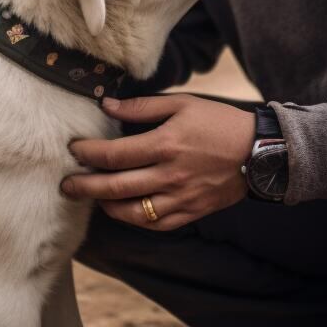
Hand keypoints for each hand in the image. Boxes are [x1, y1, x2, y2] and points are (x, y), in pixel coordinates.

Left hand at [60, 95, 254, 229]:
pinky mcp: (191, 211)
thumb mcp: (182, 104)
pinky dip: (134, 219)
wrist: (260, 152)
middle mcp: (170, 175)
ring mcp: (180, 197)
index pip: (114, 155)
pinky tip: (122, 210)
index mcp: (165, 145)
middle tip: (66, 185)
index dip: (87, 154)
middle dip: (85, 187)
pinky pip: (156, 223)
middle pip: (116, 187)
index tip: (73, 150)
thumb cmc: (219, 122)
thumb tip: (107, 105)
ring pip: (132, 211)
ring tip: (92, 198)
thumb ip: (141, 107)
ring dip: (106, 206)